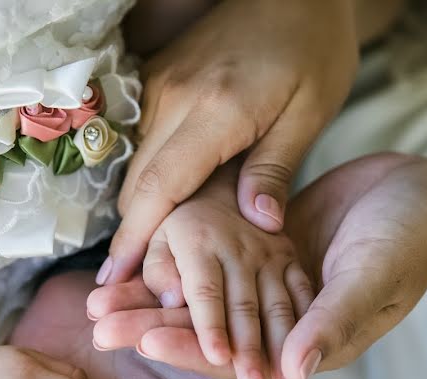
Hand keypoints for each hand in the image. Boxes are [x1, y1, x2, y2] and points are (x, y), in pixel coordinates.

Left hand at [89, 154, 426, 378]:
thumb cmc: (413, 235)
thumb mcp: (374, 275)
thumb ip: (332, 322)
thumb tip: (292, 374)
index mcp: (307, 343)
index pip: (237, 354)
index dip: (190, 345)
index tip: (141, 336)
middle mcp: (282, 325)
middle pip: (207, 331)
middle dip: (152, 326)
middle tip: (95, 321)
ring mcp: (270, 289)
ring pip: (203, 300)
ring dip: (153, 296)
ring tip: (99, 292)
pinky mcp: (265, 257)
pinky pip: (214, 265)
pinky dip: (177, 261)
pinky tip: (137, 254)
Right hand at [100, 0, 358, 283]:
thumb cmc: (312, 48)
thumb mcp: (310, 111)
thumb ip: (276, 169)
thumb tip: (258, 226)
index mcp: (215, 111)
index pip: (159, 187)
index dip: (134, 237)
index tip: (115, 277)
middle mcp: (173, 98)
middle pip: (137, 183)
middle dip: (132, 235)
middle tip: (134, 283)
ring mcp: (160, 87)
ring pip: (136, 166)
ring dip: (142, 210)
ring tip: (150, 255)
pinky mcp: (158, 81)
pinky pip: (145, 144)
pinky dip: (151, 180)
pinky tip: (166, 206)